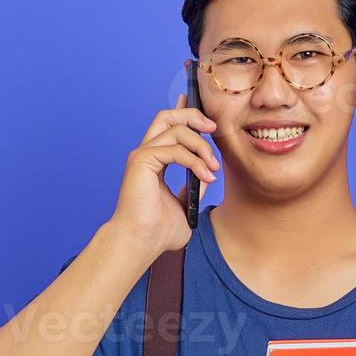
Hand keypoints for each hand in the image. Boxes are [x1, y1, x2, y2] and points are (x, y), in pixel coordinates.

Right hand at [107, 72, 220, 257]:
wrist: (142, 243)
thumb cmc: (158, 231)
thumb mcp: (184, 206)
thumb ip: (192, 189)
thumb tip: (206, 175)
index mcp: (153, 161)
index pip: (167, 126)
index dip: (185, 112)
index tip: (204, 113)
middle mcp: (145, 154)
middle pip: (167, 116)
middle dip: (194, 116)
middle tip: (214, 130)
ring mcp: (142, 156)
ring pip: (176, 130)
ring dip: (201, 146)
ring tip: (213, 169)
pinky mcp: (142, 162)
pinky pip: (175, 149)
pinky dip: (195, 160)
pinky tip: (206, 176)